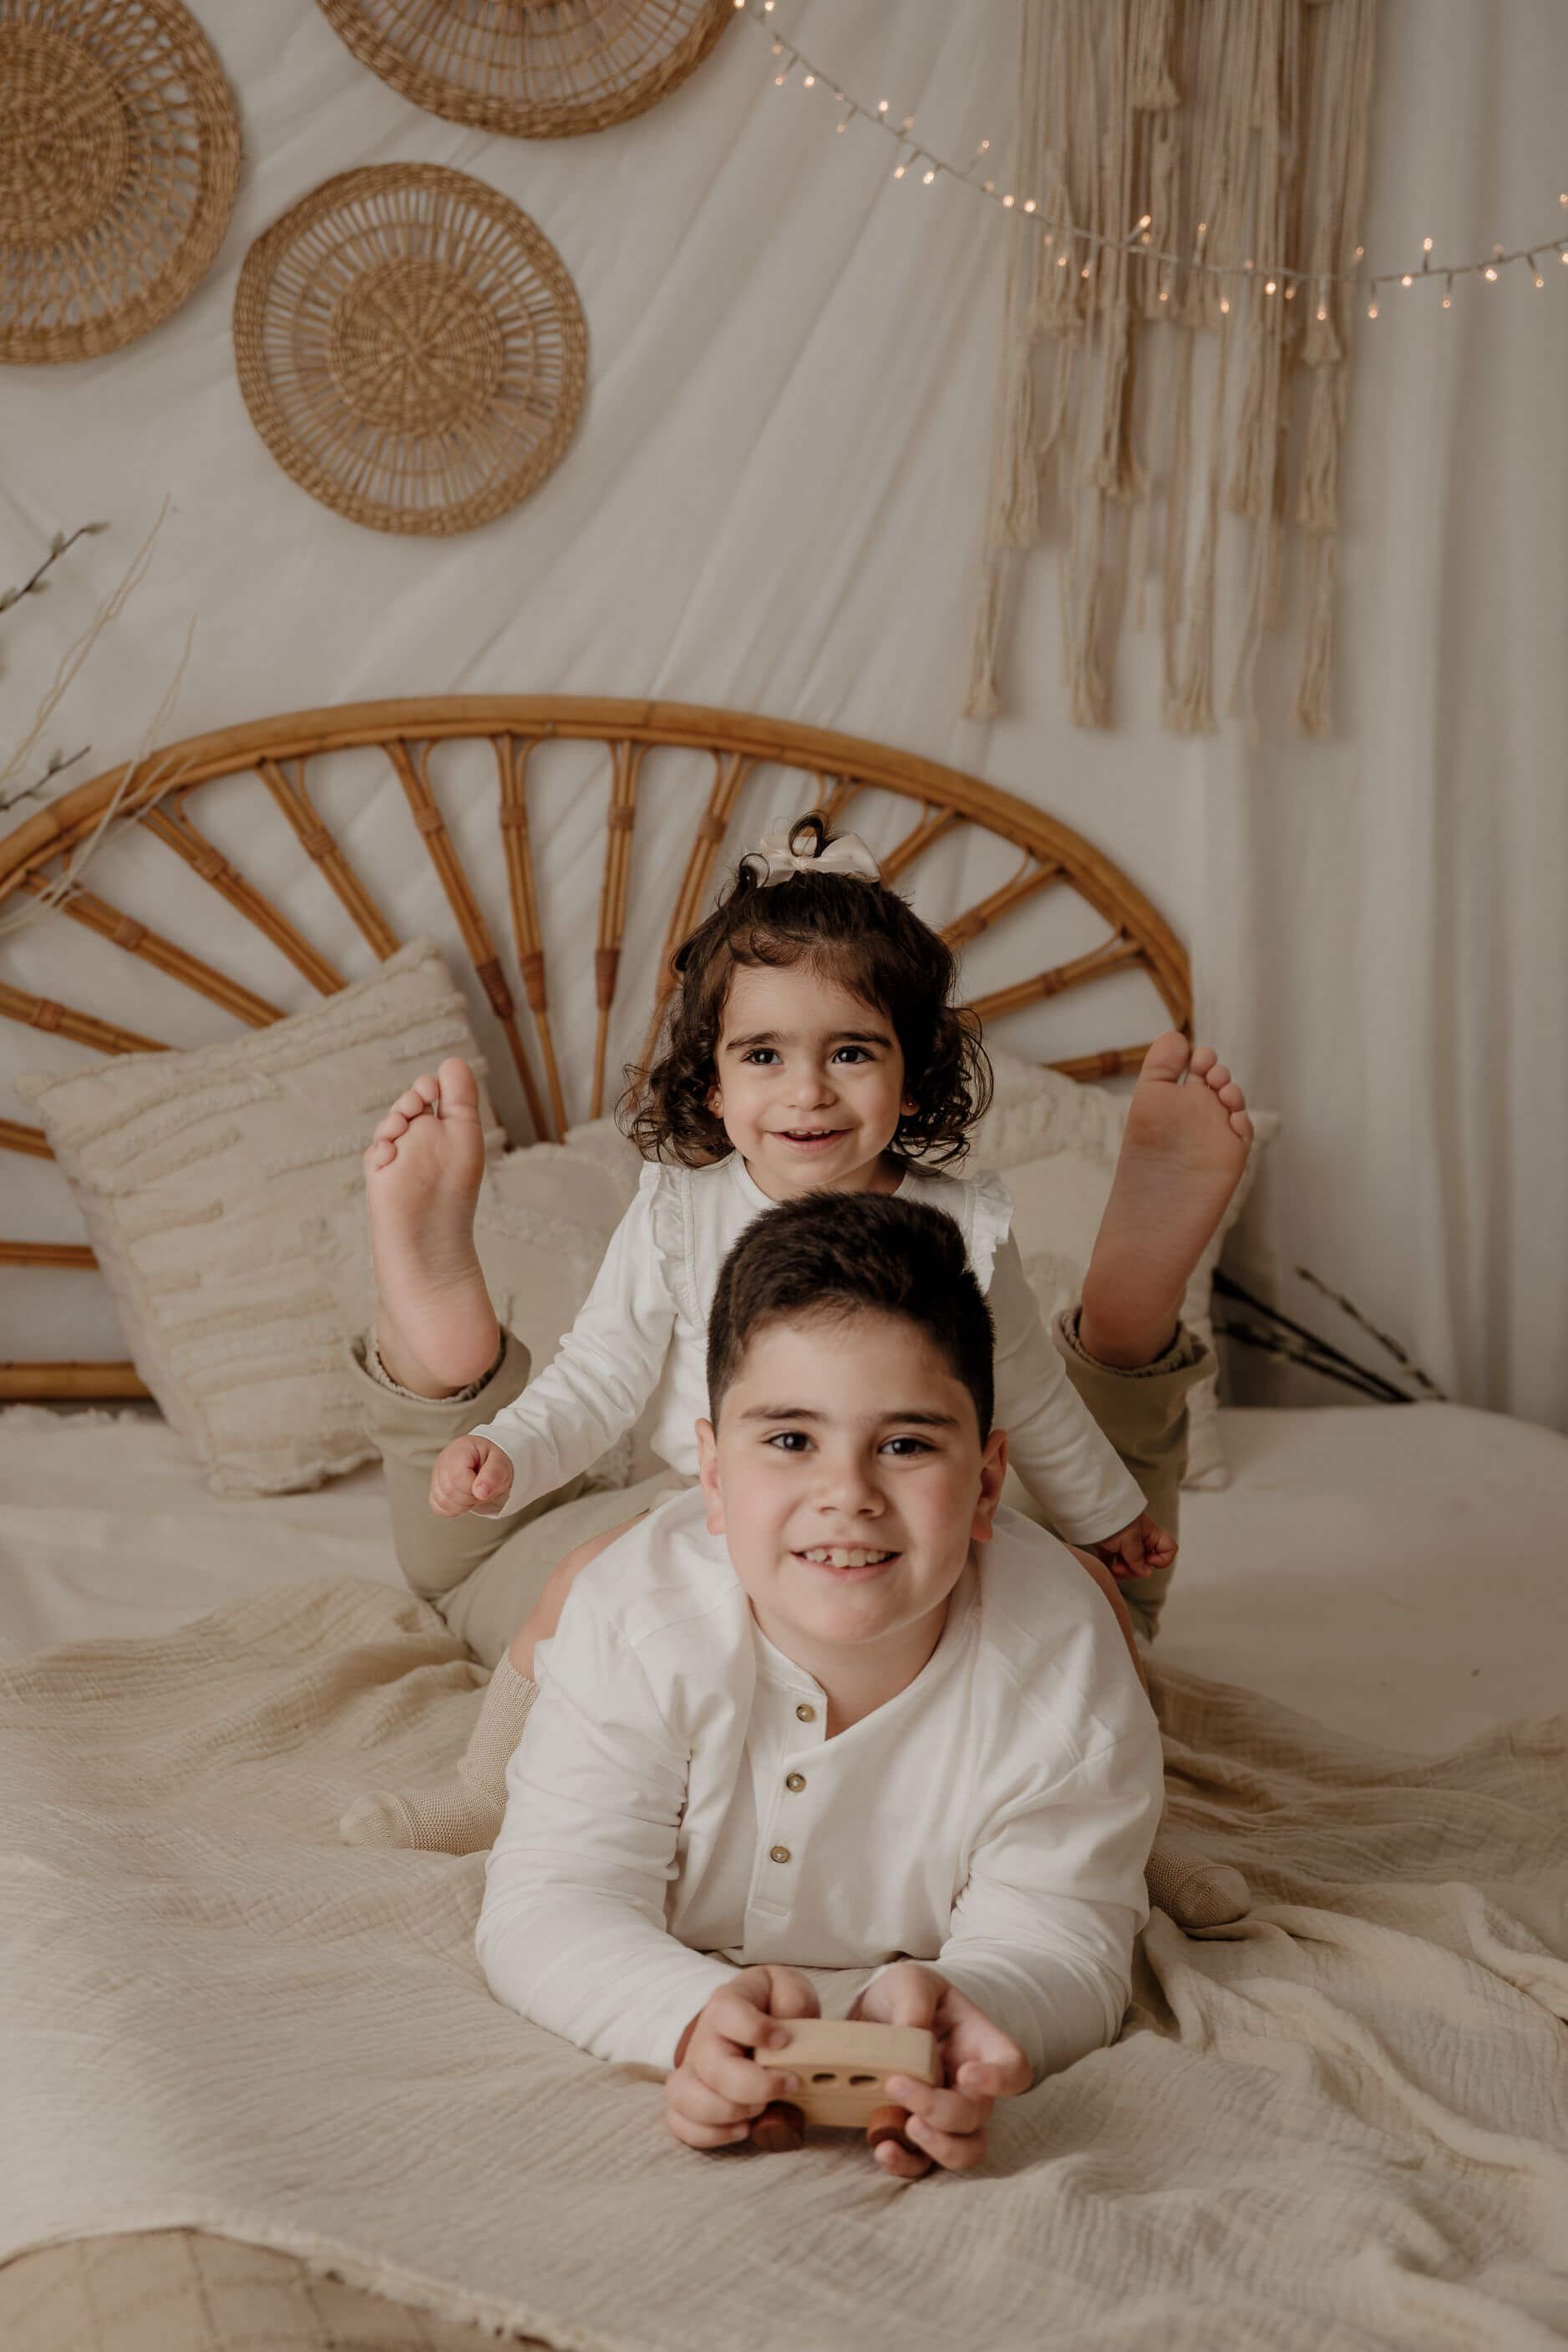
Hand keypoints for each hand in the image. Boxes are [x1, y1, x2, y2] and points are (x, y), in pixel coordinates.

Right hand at [429, 1435, 513, 1517]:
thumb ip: (493, 1475)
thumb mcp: (501, 1464)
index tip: (484, 1486)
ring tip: (473, 1494)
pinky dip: (452, 1509)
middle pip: (449, 1490)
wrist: (487, 1464)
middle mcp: (444, 1460)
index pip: (457, 1476)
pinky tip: (463, 1501)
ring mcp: (436, 1474)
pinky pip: (437, 1506)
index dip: (473, 1488)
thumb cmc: (492, 1462)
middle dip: (469, 1498)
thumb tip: (481, 1492)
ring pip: (441, 1500)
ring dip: (462, 1505)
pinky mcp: (434, 1488)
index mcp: (460, 1449)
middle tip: (480, 1491)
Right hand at [665, 1966, 819, 2151]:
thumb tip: (788, 2035)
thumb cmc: (774, 2007)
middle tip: (786, 2086)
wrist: (758, 2022)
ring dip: (725, 2112)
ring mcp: (693, 2070)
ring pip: (683, 2096)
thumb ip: (793, 2000)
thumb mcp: (789, 1989)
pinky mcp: (690, 2099)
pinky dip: (709, 2134)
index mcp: (727, 2004)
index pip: (726, 2011)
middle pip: (712, 2066)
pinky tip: (742, 2128)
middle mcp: (704, 2037)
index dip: (755, 2029)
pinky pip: (679, 2122)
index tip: (783, 2041)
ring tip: (759, 2111)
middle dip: (753, 2086)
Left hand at [851, 1963, 1028, 2176]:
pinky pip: (923, 2166)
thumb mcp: (908, 1981)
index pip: (1014, 2069)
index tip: (967, 2072)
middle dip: (940, 2108)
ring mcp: (947, 2117)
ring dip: (939, 2146)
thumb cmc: (902, 1997)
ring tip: (906, 2126)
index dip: (1001, 2080)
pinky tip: (883, 2148)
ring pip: (966, 2151)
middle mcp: (971, 2088)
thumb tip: (913, 2036)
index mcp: (979, 2045)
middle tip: (895, 2083)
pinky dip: (905, 2164)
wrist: (870, 2019)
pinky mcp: (915, 2137)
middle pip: (979, 2115)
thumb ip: (915, 2001)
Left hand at [1089, 1510, 1175, 1580]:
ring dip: (1123, 1571)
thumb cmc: (1112, 1519)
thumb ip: (1137, 1559)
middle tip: (1123, 1567)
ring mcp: (1124, 1545)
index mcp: (1150, 1533)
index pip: (1168, 1549)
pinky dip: (1111, 1569)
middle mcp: (1140, 1539)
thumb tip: (1146, 1573)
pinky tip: (1106, 1569)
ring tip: (1113, 1568)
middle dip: (1136, 1569)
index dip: (1162, 1560)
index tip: (1148, 1560)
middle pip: (1147, 1563)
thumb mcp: (1128, 1540)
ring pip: (1130, 1566)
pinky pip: (1114, 1564)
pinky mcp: (1109, 1549)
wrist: (1087, 1510)